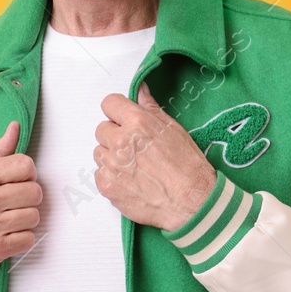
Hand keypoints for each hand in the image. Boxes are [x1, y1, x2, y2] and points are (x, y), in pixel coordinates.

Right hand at [0, 120, 41, 271]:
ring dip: (25, 220)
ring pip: (34, 216)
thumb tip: (15, 127)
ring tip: (8, 219)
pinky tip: (6, 234)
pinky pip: (28, 239)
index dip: (27, 175)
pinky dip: (21, 239)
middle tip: (14, 202)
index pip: (26, 165)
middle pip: (35, 192)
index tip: (18, 182)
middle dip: (28, 198)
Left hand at [94, 83, 216, 231]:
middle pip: (101, 129)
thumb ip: (150, 108)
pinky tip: (130, 180)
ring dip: (111, 156)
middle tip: (133, 148)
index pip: (109, 103)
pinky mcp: (107, 186)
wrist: (191, 202)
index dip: (118, 111)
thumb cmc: (187, 166)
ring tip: (133, 166)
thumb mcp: (173, 129)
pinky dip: (111, 177)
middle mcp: (121, 142)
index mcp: (137, 123)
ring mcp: (111, 166)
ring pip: (99, 152)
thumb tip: (140, 90)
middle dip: (114, 135)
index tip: (123, 119)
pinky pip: (99, 174)